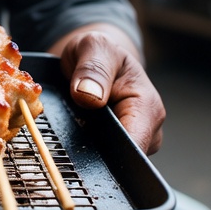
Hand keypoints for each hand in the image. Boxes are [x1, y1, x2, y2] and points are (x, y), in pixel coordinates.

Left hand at [52, 26, 165, 153]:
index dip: (111, 156)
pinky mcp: (117, 144)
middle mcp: (146, 128)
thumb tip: (89, 96)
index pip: (135, 145)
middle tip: (64, 143)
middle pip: (123, 159)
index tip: (82, 153)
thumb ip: (93, 69)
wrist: (96, 56)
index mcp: (146, 106)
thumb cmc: (100, 51)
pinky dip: (85, 150)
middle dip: (95, 156)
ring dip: (87, 153)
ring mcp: (132, 138)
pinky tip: (70, 139)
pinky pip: (102, 156)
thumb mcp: (95, 48)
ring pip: (111, 161)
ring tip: (66, 135)